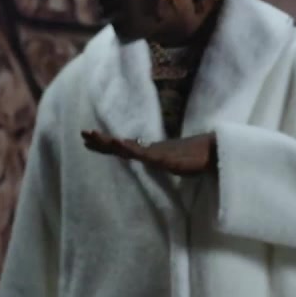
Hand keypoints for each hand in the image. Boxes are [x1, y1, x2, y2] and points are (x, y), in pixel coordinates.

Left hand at [81, 130, 216, 174]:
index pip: (121, 148)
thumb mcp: (168, 163)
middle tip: (83, 133)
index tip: (86, 139)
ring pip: (131, 149)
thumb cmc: (191, 158)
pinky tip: (124, 146)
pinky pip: (150, 156)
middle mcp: (149, 150)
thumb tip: (147, 159)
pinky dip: (136, 151)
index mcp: (147, 152)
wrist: (212, 153)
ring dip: (114, 143)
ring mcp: (158, 153)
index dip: (103, 144)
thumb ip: (156, 160)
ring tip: (98, 137)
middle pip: (121, 146)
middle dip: (102, 141)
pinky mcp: (168, 159)